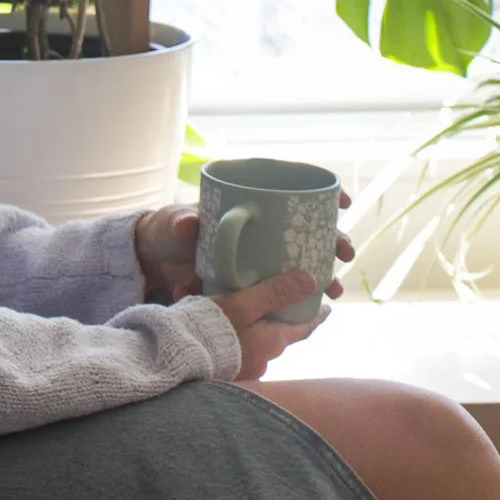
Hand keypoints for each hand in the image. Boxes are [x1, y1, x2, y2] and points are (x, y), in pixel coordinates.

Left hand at [133, 196, 354, 303]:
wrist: (155, 262)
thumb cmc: (168, 232)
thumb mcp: (174, 225)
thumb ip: (180, 224)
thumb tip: (188, 225)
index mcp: (249, 206)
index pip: (295, 191)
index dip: (324, 194)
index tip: (343, 202)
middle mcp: (262, 229)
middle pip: (309, 229)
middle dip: (334, 240)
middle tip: (344, 253)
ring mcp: (261, 257)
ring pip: (303, 262)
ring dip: (324, 274)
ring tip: (334, 290)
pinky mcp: (255, 282)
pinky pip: (284, 288)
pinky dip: (300, 297)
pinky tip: (314, 309)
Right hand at [211, 271, 329, 382]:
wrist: (181, 358)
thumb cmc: (214, 329)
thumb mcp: (244, 304)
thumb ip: (275, 292)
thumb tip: (311, 280)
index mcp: (274, 342)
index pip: (304, 328)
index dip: (316, 317)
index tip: (327, 308)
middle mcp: (265, 360)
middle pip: (281, 337)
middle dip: (283, 323)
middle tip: (282, 306)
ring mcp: (246, 371)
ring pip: (260, 348)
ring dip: (259, 334)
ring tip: (250, 318)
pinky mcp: (228, 376)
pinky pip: (242, 356)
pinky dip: (241, 344)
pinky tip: (228, 336)